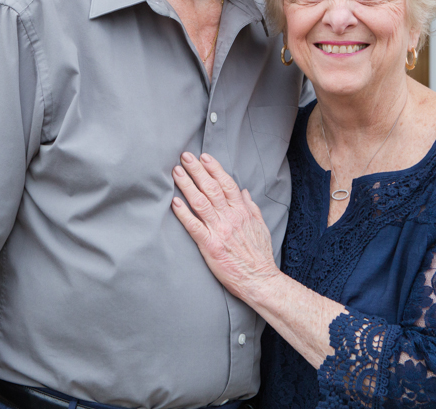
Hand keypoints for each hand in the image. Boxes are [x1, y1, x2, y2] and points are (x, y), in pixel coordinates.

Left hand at [171, 152, 281, 301]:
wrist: (259, 280)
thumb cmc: (260, 255)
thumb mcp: (260, 226)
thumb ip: (251, 207)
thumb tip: (244, 192)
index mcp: (242, 212)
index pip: (227, 184)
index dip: (214, 169)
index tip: (204, 157)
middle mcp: (230, 218)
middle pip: (211, 188)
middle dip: (197, 170)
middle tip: (185, 156)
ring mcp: (219, 231)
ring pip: (200, 202)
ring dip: (187, 185)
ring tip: (177, 172)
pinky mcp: (209, 246)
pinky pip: (194, 226)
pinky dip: (183, 213)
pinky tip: (174, 202)